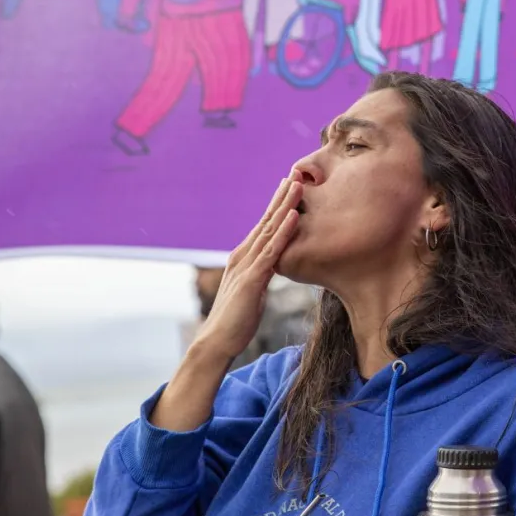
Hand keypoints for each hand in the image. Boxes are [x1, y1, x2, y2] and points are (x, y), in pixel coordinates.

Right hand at [194, 171, 302, 361]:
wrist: (217, 341)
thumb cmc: (236, 321)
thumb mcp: (253, 292)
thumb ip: (261, 276)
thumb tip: (272, 269)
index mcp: (244, 258)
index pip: (263, 227)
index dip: (277, 206)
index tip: (290, 187)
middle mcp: (243, 256)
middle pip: (266, 221)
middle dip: (282, 197)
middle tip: (296, 174)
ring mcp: (247, 266)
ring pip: (270, 230)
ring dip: (285, 206)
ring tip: (298, 185)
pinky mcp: (252, 280)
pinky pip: (271, 252)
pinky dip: (284, 232)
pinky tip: (295, 216)